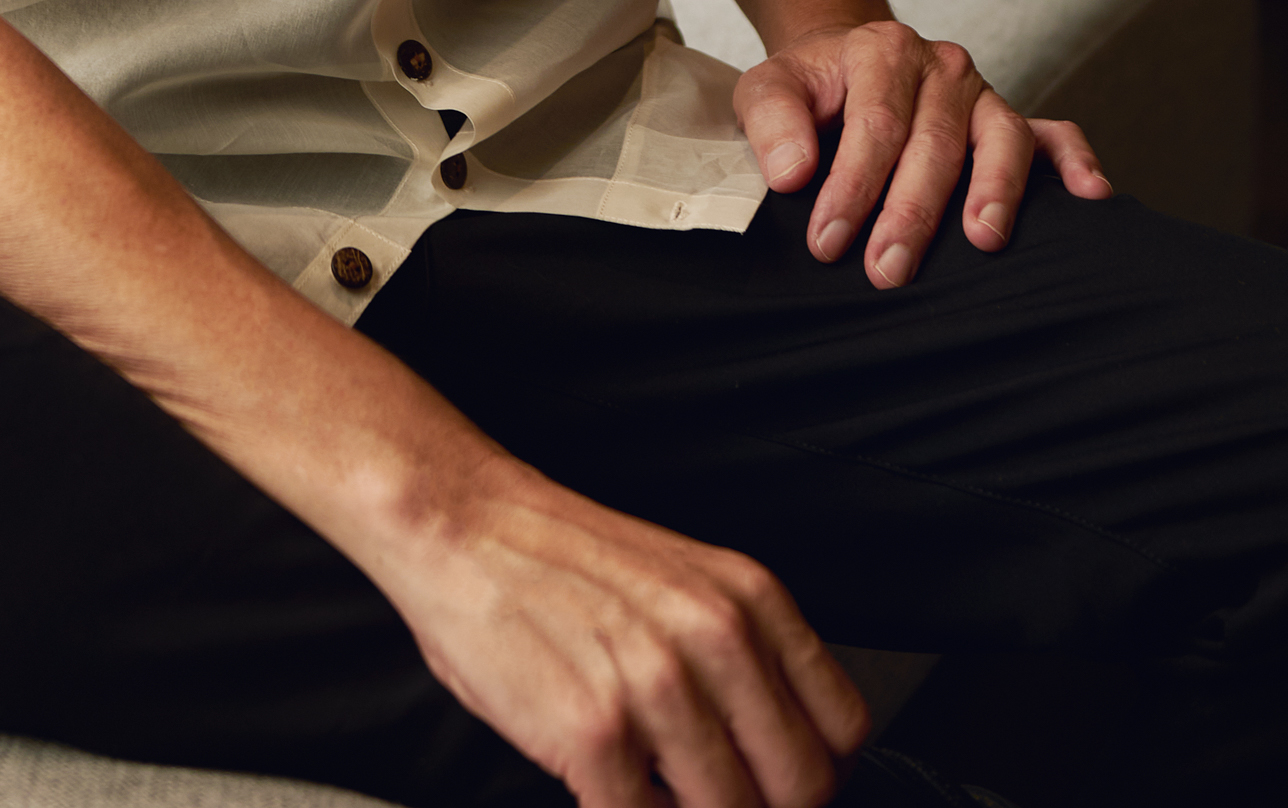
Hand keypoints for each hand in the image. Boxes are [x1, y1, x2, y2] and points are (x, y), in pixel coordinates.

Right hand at [374, 450, 867, 806]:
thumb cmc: (558, 560)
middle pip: (802, 789)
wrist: (460, 524)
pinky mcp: (596, 734)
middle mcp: (716, 638)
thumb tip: (779, 754)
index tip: (775, 782)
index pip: (844, 730)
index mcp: (749, 598)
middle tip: (707, 794)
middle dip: (758, 806)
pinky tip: (607, 788)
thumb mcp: (681, 582)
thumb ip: (742, 656)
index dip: (812, 773)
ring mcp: (657, 688)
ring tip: (650, 784)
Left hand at [734, 21, 1113, 286]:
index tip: (828, 242)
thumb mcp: (769, 89)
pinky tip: (1091, 196)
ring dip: (995, 191)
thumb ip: (772, 122)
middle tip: (888, 271)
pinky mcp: (1011, 119)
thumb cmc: (812, 89)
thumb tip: (794, 175)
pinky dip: (1075, 162)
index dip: (852, 187)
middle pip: (934, 143)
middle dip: (911, 213)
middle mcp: (940, 67)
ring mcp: (982, 94)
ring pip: (1000, 139)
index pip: (874, 126)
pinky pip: (1054, 135)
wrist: (846, 65)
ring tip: (984, 241)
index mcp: (881, 51)